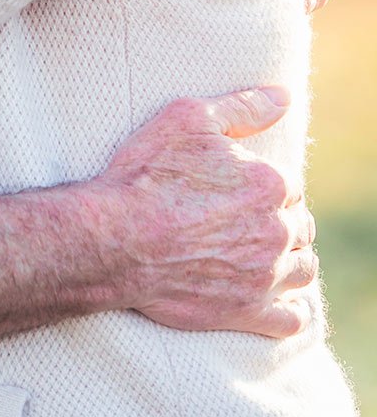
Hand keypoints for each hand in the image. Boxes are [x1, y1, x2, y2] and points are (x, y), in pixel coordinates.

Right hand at [98, 87, 314, 336]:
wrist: (112, 239)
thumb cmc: (143, 176)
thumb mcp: (186, 120)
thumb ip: (241, 108)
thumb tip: (283, 96)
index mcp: (269, 184)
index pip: (286, 188)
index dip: (262, 189)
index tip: (236, 193)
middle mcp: (277, 231)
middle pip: (299, 228)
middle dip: (278, 225)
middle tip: (241, 225)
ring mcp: (267, 275)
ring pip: (304, 271)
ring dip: (290, 264)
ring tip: (262, 259)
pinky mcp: (250, 312)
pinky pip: (293, 320)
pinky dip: (290, 312)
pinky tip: (276, 303)